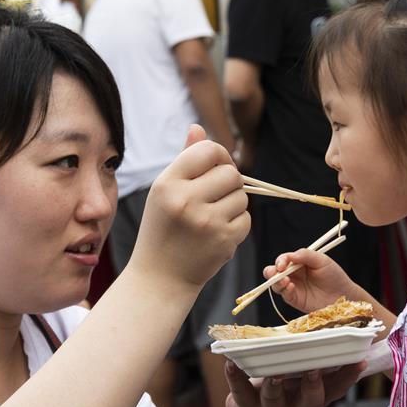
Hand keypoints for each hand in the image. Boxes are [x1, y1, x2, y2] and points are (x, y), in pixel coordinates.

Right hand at [130, 124, 249, 289]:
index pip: (209, 150)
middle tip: (216, 196)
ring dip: (234, 204)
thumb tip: (198, 128)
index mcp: (167, 183)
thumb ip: (184, 160)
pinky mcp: (223, 241)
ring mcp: (206, 222)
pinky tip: (217, 233)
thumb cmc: (162, 229)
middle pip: (231, 173)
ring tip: (212, 217)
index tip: (217, 168)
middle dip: (230, 182)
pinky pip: (245, 219)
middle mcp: (185, 200)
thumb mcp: (164, 192)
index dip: (220, 156)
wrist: (160, 277)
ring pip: (241, 196)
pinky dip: (236, 224)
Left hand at [223, 360, 367, 406]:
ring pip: (273, 398)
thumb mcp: (305, 387)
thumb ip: (322, 370)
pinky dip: (234, 375)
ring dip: (274, 387)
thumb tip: (347, 339)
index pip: (336, 389)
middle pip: (309, 401)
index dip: (348, 377)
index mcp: (313, 399)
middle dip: (313, 387)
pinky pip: (239, 390)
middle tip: (314, 371)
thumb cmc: (286, 396)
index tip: (358, 362)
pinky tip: (231, 363)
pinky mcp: (244, 404)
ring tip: (274, 375)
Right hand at [262, 247, 353, 312]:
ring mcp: (293, 287)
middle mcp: (294, 275)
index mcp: (299, 263)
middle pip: (273, 272)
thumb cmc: (335, 276)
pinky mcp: (295, 299)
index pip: (283, 260)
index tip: (282, 264)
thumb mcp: (322, 260)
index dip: (280, 261)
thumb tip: (290, 256)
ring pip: (275, 284)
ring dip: (276, 281)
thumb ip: (305, 255)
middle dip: (271, 271)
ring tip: (286, 281)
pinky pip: (284, 294)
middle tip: (278, 272)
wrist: (343, 295)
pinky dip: (284, 290)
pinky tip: (291, 287)